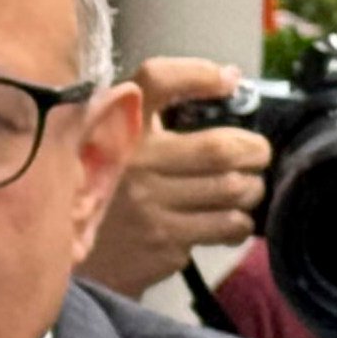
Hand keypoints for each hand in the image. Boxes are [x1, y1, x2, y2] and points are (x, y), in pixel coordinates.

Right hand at [80, 57, 269, 298]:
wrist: (78, 263)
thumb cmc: (111, 195)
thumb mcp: (116, 145)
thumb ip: (158, 114)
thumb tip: (230, 76)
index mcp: (120, 129)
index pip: (157, 81)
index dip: (198, 74)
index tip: (228, 80)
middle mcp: (133, 162)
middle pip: (219, 149)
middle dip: (254, 152)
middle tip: (258, 155)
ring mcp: (149, 205)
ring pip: (231, 190)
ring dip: (251, 189)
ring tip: (247, 190)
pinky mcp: (163, 242)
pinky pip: (225, 226)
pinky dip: (239, 223)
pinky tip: (229, 222)